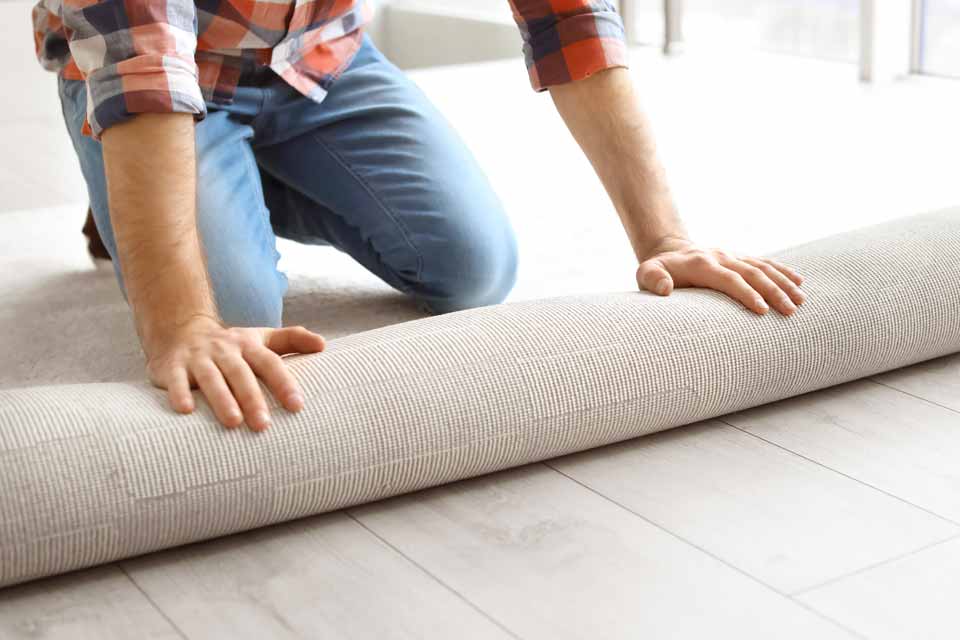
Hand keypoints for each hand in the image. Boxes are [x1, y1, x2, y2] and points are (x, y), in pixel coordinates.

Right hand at [146, 316, 325, 429]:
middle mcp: (224, 350)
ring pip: (211, 378)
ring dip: (221, 399)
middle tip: (264, 426)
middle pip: (241, 373)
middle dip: (252, 398)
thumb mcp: (261, 338)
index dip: (284, 383)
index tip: (298, 406)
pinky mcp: (171, 366)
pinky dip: (179, 393)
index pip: (270, 363)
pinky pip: (175, 380)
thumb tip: (323, 345)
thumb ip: (292, 340)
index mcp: (248, 346)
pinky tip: (185, 411)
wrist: (180, 329)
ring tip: (233, 423)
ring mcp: (198, 357)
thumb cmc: (230, 345)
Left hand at [636, 237, 805, 315]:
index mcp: (701, 264)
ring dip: (782, 283)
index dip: (745, 294)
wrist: (667, 251)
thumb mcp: (644, 274)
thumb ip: (652, 279)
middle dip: (773, 292)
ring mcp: (731, 256)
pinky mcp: (738, 257)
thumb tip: (664, 289)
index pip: (729, 279)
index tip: (762, 311)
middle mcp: (720, 257)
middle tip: (790, 311)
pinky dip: (781, 271)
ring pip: (762, 267)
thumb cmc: (656, 271)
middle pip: (752, 273)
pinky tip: (799, 281)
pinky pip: (763, 262)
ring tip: (800, 301)